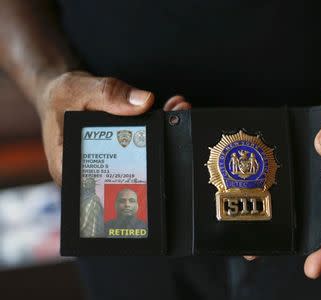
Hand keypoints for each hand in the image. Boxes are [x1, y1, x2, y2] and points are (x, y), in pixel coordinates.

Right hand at [36, 71, 189, 184]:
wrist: (59, 95)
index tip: (160, 149)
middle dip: (156, 150)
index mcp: (70, 166)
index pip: (106, 180)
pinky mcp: (116, 155)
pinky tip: (168, 111)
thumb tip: (144, 102)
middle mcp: (88, 173)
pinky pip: (139, 147)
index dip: (137, 171)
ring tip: (177, 113)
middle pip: (128, 170)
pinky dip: (154, 129)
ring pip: (138, 158)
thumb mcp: (77, 89)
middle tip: (176, 123)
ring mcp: (105, 166)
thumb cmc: (59, 96)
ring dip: (160, 136)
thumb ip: (107, 95)